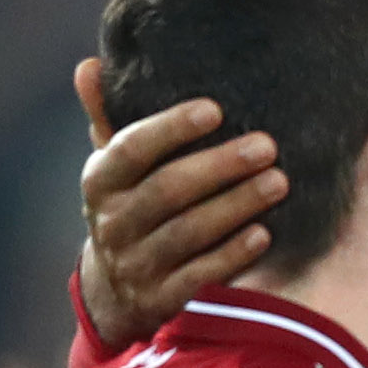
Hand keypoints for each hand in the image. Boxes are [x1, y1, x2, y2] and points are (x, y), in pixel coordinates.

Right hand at [74, 57, 287, 351]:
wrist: (116, 287)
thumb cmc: (132, 204)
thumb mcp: (115, 166)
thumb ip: (108, 117)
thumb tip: (89, 67)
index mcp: (100, 180)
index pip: (131, 148)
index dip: (171, 128)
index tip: (215, 109)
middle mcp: (111, 223)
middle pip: (167, 190)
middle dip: (219, 166)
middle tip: (267, 146)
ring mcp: (135, 265)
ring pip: (187, 233)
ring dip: (235, 206)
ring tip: (278, 182)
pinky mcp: (161, 300)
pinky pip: (199, 276)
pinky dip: (232, 255)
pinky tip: (264, 234)